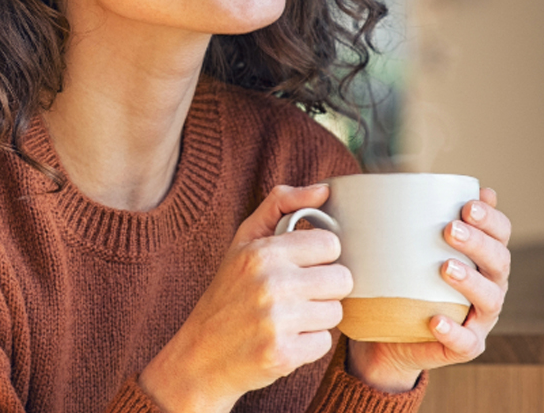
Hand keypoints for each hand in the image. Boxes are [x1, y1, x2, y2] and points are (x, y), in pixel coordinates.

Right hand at [139, 184, 353, 412]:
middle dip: (324, 288)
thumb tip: (324, 189)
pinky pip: (325, 343)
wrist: (201, 354)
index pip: (330, 244)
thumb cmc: (228, 291)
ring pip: (336, 312)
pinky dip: (308, 344)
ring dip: (317, 316)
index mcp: (263, 251)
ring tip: (289, 316)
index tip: (303, 264)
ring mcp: (277, 321)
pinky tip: (285, 338)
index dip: (320, 256)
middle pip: (341, 279)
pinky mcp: (284, 355)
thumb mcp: (244, 240)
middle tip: (298, 293)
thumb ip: (281, 205)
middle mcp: (271, 283)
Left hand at [348, 187, 511, 392]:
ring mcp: (478, 317)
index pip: (499, 232)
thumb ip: (397, 214)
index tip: (468, 204)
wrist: (384, 332)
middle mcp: (487, 284)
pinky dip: (454, 332)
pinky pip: (466, 342)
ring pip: (490, 299)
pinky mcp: (463, 345)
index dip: (491, 218)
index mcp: (478, 255)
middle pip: (498, 261)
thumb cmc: (395, 276)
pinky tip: (436, 320)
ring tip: (445, 268)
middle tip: (449, 230)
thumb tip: (385, 176)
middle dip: (478, 242)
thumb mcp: (396, 243)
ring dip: (471, 282)